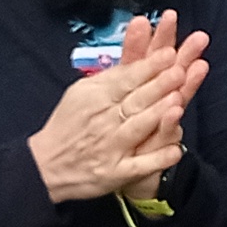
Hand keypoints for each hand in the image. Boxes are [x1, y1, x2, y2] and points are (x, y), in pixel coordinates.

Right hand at [32, 11, 204, 202]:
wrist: (46, 165)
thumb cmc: (68, 125)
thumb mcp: (80, 93)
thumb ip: (108, 79)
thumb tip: (135, 63)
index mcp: (96, 97)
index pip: (126, 79)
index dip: (148, 66)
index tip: (168, 54)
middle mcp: (104, 121)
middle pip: (136, 100)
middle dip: (158, 85)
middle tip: (179, 70)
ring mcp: (111, 148)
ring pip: (138, 128)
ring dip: (158, 115)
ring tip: (178, 102)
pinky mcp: (115, 172)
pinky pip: (140, 166)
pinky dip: (157, 159)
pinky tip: (175, 151)